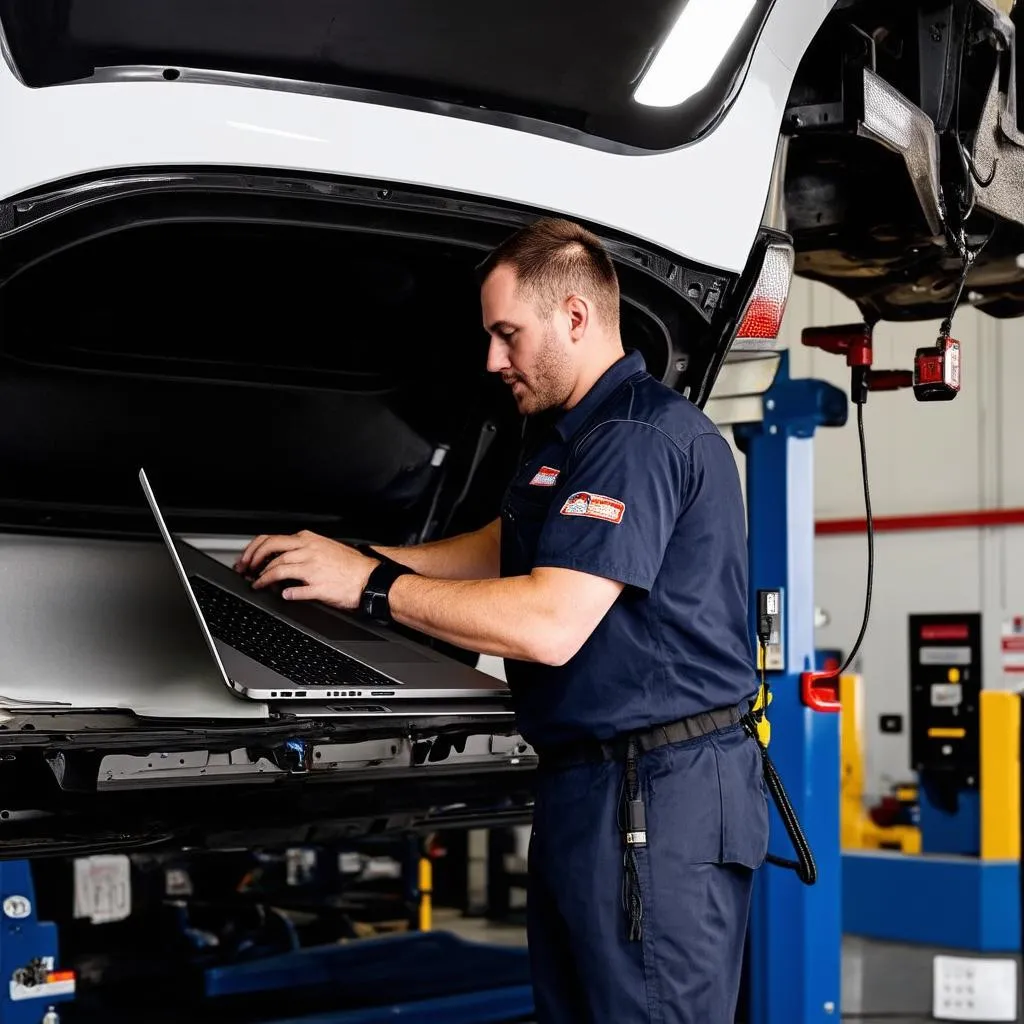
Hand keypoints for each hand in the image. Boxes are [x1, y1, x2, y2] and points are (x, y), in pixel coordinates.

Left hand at [234, 530, 377, 609]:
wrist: (371, 579)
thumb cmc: (350, 566)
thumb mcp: (324, 548)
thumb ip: (302, 550)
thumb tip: (281, 557)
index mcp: (308, 540)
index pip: (272, 539)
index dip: (254, 550)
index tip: (247, 559)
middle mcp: (308, 550)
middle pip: (270, 550)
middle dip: (253, 561)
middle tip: (246, 570)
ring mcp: (312, 568)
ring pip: (278, 570)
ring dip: (263, 579)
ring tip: (258, 585)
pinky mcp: (319, 586)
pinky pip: (296, 591)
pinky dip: (286, 594)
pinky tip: (283, 595)